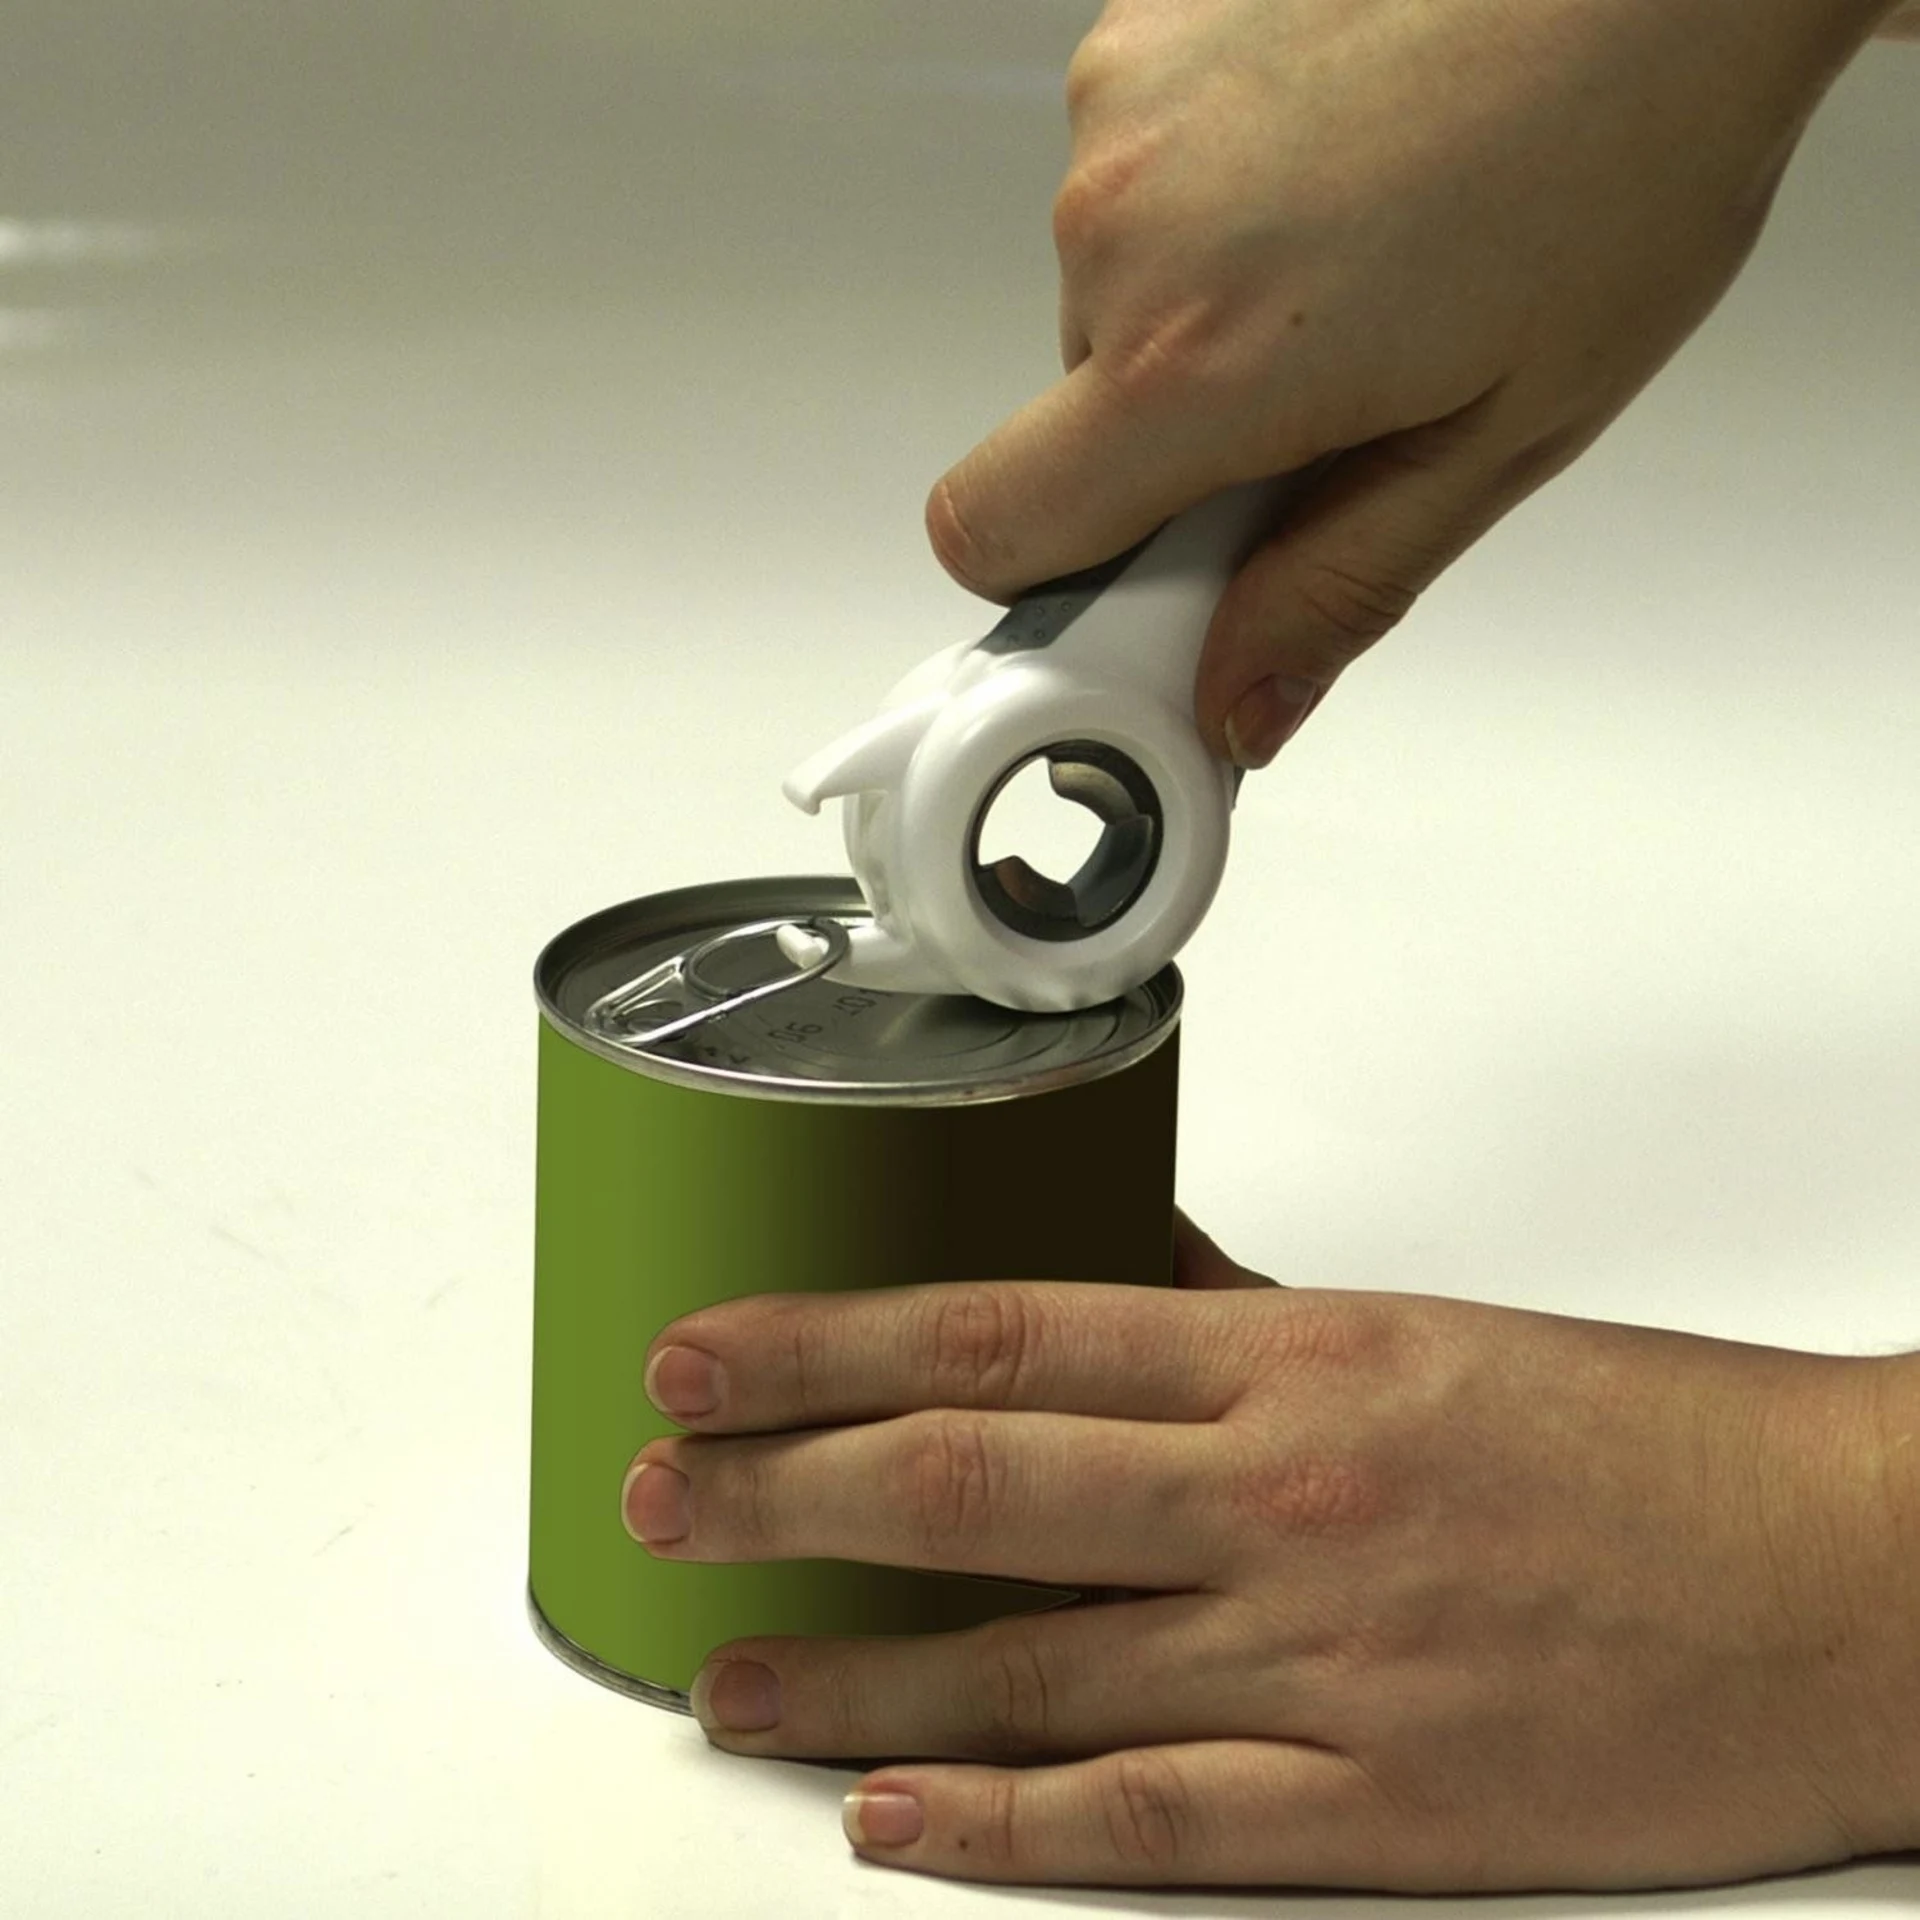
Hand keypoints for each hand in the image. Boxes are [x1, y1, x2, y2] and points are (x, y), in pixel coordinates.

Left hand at [623, 1219, 1919, 1889]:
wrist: (1847, 1572)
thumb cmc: (1646, 1438)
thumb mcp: (1419, 1336)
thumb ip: (1237, 1318)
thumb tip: (1104, 1277)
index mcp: (1296, 1361)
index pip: (999, 1335)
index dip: (824, 1343)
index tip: (705, 1353)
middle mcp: (1284, 1495)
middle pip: (972, 1487)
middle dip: (784, 1489)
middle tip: (655, 1495)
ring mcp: (1326, 1655)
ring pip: (1030, 1665)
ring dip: (853, 1677)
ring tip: (722, 1679)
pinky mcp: (1387, 1802)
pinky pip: (1160, 1818)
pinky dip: (1011, 1824)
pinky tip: (896, 1819)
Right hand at [926, 0, 1896, 767]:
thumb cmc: (1630, 154)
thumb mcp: (1500, 436)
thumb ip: (1336, 590)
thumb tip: (1236, 703)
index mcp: (1198, 359)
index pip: (990, 531)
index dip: (1058, 578)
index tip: (1155, 575)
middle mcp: (1123, 224)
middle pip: (1072, 414)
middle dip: (1181, 430)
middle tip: (1336, 388)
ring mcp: (1123, 105)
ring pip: (1112, 290)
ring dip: (1204, 304)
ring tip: (1362, 247)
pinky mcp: (1144, 25)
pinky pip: (1137, 172)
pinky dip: (1216, 191)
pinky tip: (1339, 155)